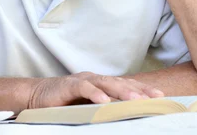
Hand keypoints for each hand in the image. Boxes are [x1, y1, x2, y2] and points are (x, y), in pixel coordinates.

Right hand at [28, 72, 164, 108]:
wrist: (36, 96)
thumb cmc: (63, 103)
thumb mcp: (88, 107)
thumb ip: (104, 109)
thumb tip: (125, 117)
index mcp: (101, 83)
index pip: (126, 84)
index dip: (143, 89)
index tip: (161, 97)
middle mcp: (95, 78)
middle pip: (120, 82)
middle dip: (139, 90)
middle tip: (155, 98)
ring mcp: (82, 80)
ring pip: (106, 83)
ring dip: (122, 91)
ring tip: (136, 99)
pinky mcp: (68, 85)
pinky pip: (84, 88)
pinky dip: (95, 94)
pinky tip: (104, 102)